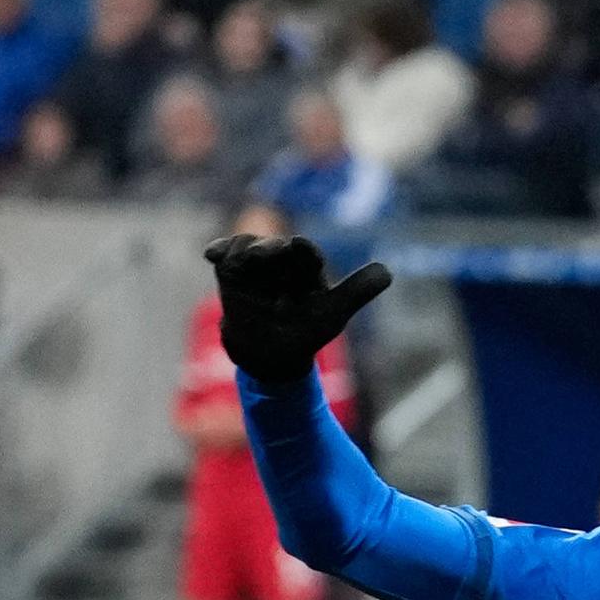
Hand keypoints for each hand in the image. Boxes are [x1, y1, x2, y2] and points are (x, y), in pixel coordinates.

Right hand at [204, 233, 389, 379]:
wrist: (271, 353)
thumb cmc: (306, 330)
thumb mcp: (333, 314)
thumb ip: (357, 291)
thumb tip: (387, 272)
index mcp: (308, 265)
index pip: (306, 252)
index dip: (303, 250)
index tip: (298, 246)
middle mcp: (282, 258)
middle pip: (275, 246)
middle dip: (270, 248)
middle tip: (266, 254)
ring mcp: (255, 262)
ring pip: (248, 246)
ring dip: (244, 249)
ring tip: (243, 259)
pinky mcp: (231, 269)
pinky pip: (224, 253)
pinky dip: (219, 249)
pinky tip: (211, 254)